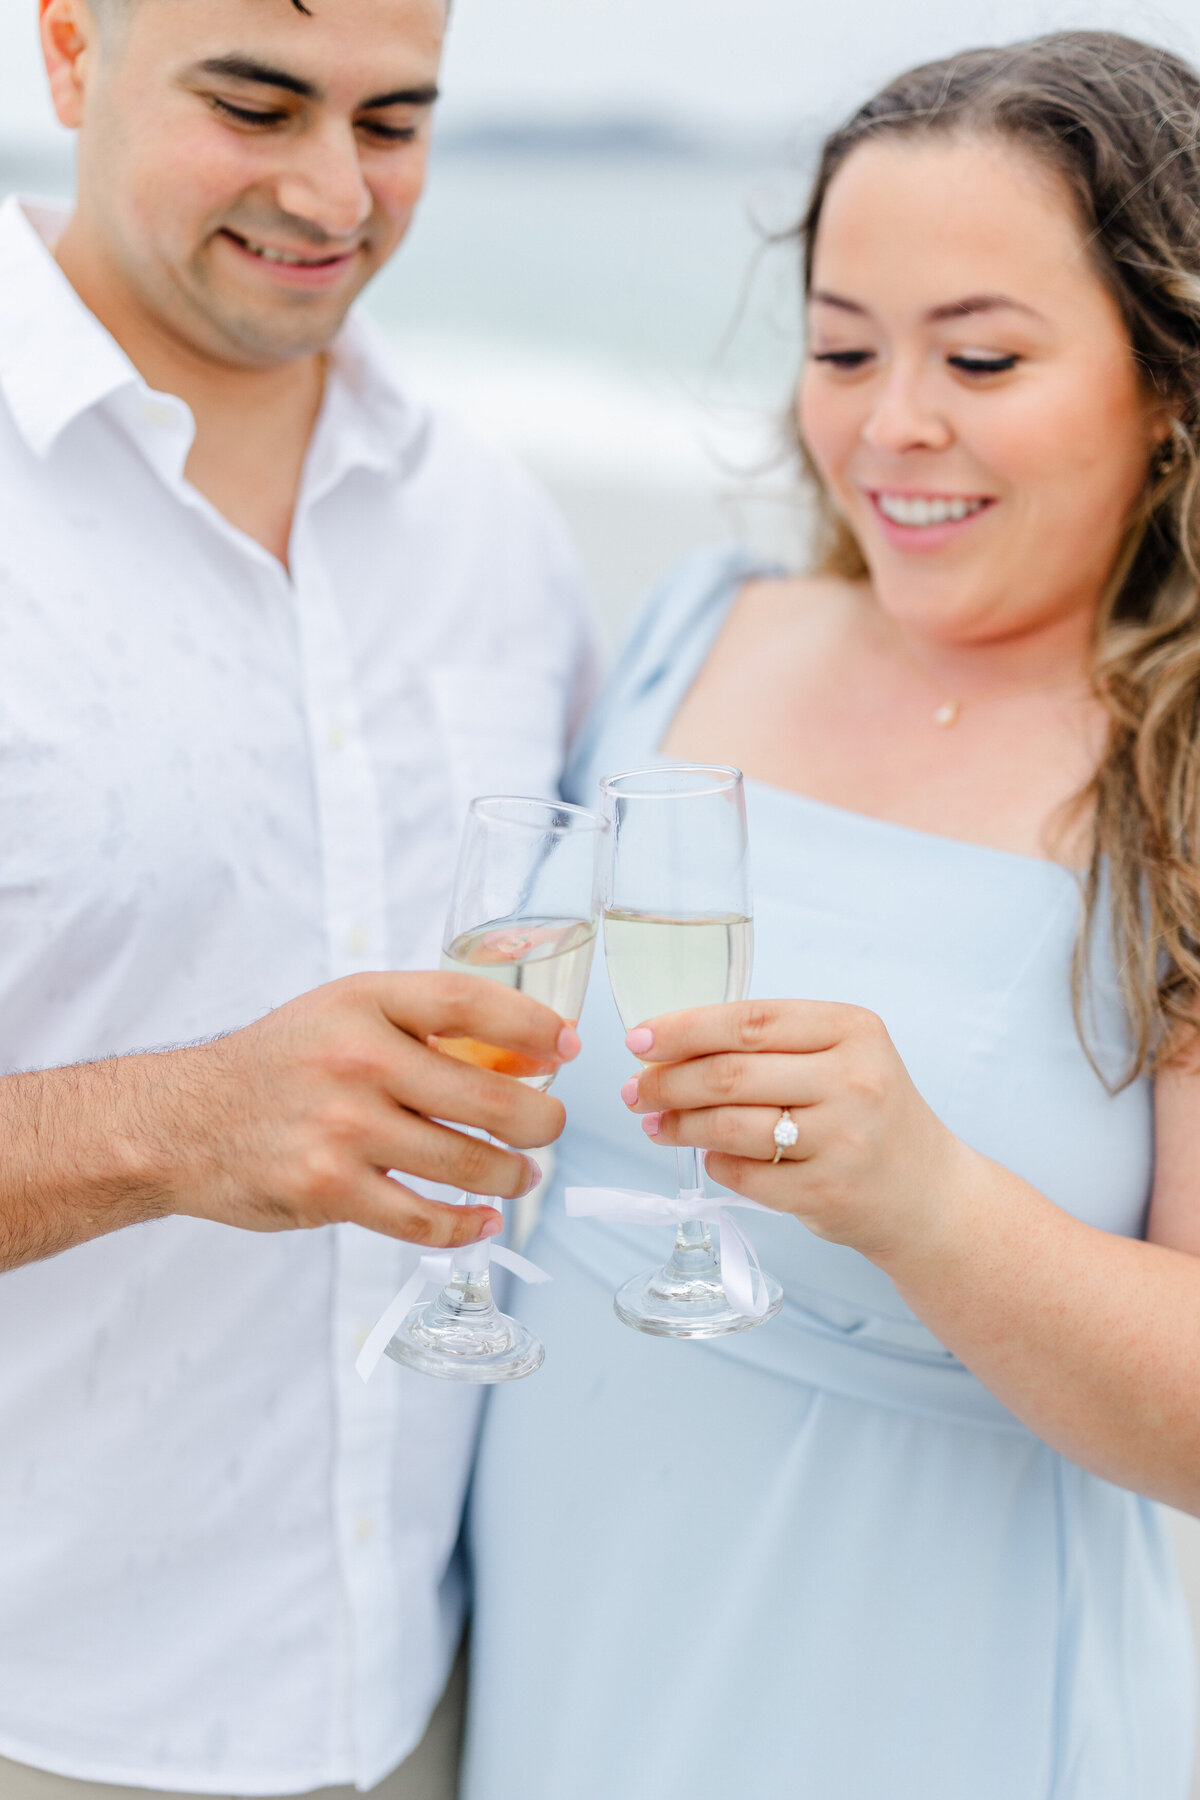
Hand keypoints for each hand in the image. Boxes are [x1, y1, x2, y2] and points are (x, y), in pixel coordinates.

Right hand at [153, 972, 576, 1247]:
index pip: (470, 1004)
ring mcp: (343, 1128)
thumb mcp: (342, 1013)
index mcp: (365, 1002)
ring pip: (468, 1164)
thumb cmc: (278, 1065)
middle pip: (489, 1097)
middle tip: (551, 1127)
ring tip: (520, 1176)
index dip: (533, 1028)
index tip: (566, 1048)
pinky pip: (423, 1219)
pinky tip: (482, 1221)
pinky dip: (465, 1226)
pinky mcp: (329, 1190)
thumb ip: (419, 1025)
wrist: (183, 1122)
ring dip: (511, 1177)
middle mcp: (357, 1060)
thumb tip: (522, 1056)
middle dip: (541, 1120)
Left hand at [622, 1000, 968, 1263]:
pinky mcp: (830, 1193)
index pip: (750, 1020)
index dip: (683, 1029)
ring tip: (656, 1124)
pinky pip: (746, 1176)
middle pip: (731, 1073)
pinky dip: (715, 1164)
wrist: (930, 1193)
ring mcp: (844, 1140)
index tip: (639, 1039)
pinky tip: (706, 1156)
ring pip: (731, 1126)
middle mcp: (853, 1080)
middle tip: (636, 1091)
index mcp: (853, 1029)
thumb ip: (773, 1044)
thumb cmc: (870, 1115)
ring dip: (680, 1125)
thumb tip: (670, 1046)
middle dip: (668, 1081)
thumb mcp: (844, 1057)